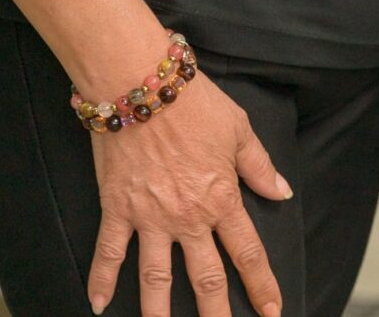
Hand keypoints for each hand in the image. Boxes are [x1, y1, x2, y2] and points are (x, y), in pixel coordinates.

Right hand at [85, 78, 290, 316]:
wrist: (142, 84)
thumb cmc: (194, 103)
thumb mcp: (239, 130)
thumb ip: (259, 167)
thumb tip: (281, 192)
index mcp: (221, 198)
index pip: (247, 253)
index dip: (261, 285)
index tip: (272, 310)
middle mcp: (188, 217)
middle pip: (205, 277)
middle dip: (216, 313)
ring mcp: (150, 217)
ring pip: (156, 278)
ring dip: (159, 312)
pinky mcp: (117, 209)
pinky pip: (108, 253)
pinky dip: (100, 280)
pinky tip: (97, 305)